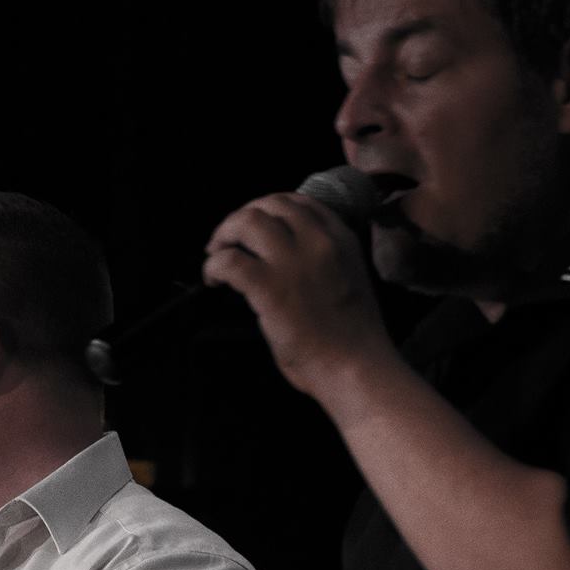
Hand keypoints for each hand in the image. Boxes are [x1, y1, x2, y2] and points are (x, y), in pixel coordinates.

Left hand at [202, 191, 397, 399]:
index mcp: (341, 238)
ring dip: (223, 235)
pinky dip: (213, 267)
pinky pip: (229, 260)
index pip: (299, 202)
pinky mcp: (269, 286)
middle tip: (227, 240)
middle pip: (269, 204)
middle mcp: (318, 241)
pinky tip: (213, 280)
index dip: (268, 209)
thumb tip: (283, 257)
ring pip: (246, 222)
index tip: (254, 227)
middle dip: (241, 217)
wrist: (356, 367)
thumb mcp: (347, 277)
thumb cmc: (353, 337)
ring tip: (216, 254)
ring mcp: (293, 261)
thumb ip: (321, 259)